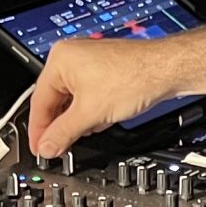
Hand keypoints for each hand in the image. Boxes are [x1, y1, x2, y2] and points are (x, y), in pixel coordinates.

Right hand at [28, 36, 180, 157]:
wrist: (166, 70)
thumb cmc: (134, 77)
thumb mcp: (90, 114)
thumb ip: (63, 133)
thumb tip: (47, 147)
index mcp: (60, 60)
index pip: (39, 102)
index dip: (39, 131)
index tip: (39, 149)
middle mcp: (71, 57)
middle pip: (56, 102)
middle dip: (62, 125)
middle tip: (59, 148)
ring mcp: (88, 63)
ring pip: (73, 101)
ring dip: (79, 120)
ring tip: (89, 130)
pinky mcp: (103, 71)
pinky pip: (88, 96)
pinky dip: (91, 111)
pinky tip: (101, 120)